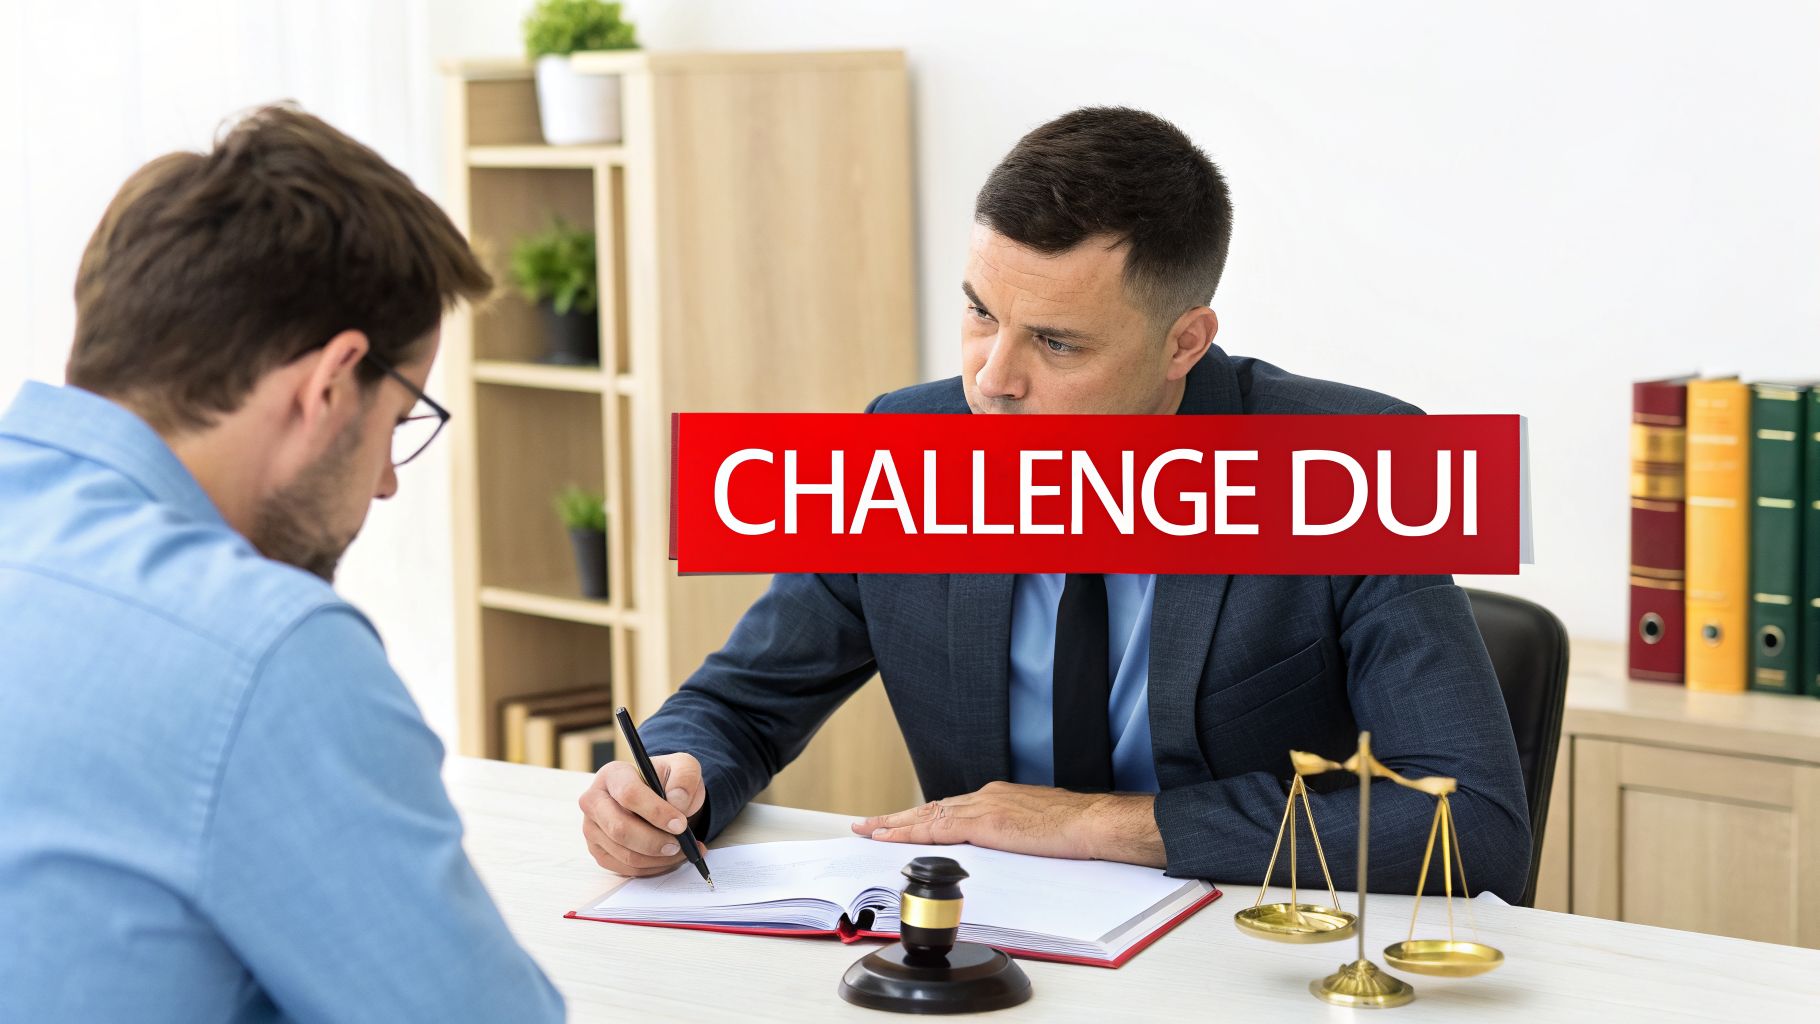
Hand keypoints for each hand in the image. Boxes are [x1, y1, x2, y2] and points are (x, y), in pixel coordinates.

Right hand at [578, 753, 707, 875]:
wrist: (661, 799)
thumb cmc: (668, 782)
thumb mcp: (684, 768)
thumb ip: (685, 777)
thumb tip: (677, 801)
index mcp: (613, 775)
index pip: (629, 794)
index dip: (656, 812)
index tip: (680, 824)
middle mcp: (594, 801)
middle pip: (620, 829)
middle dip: (654, 841)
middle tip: (679, 844)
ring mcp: (592, 829)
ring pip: (625, 853)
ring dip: (658, 858)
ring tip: (681, 851)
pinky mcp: (599, 851)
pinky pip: (626, 868)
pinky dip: (653, 868)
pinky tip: (669, 858)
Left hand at [850, 781, 1166, 866]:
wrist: (1092, 822)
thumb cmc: (1075, 828)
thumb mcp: (1036, 827)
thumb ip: (1012, 835)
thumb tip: (1001, 849)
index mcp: (997, 798)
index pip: (950, 808)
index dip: (922, 817)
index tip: (902, 822)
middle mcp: (985, 797)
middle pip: (931, 808)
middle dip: (898, 817)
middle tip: (868, 824)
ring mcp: (983, 808)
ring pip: (927, 816)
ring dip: (895, 824)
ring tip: (869, 831)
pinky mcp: (984, 823)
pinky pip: (937, 829)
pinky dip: (910, 833)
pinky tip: (892, 838)